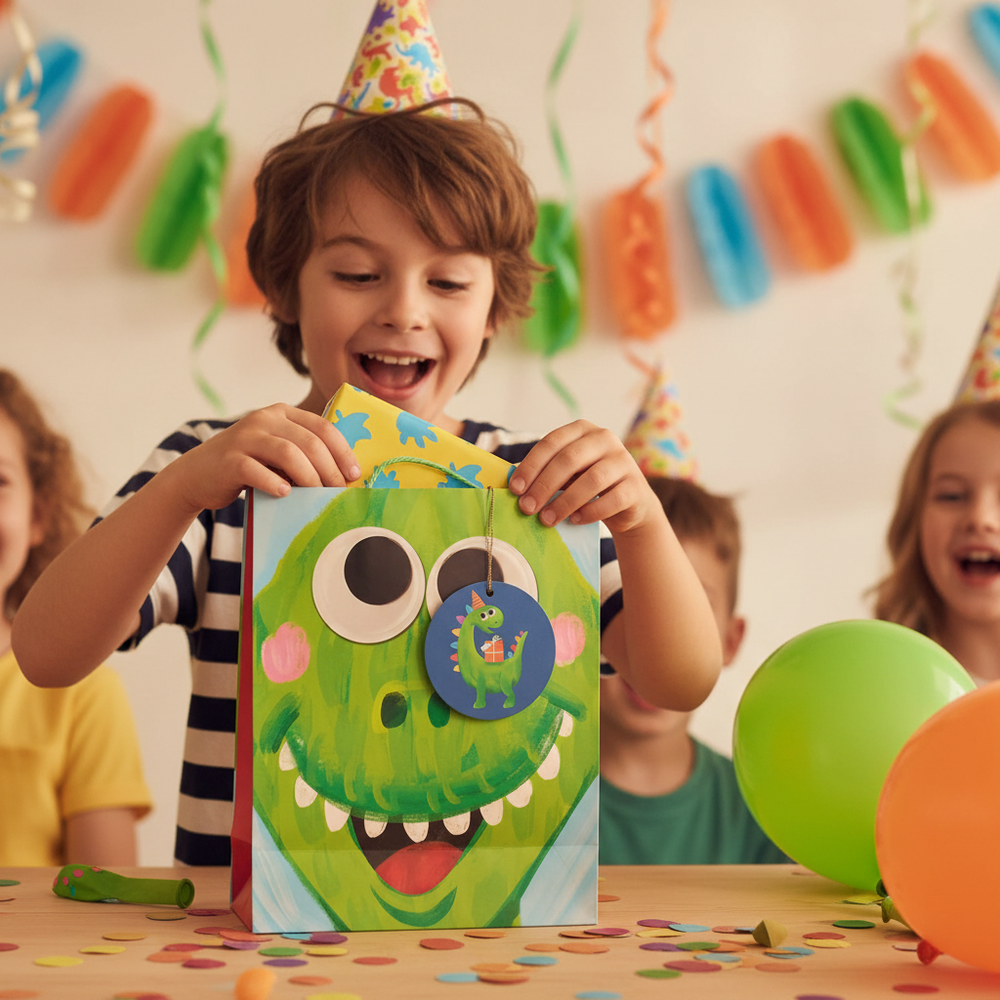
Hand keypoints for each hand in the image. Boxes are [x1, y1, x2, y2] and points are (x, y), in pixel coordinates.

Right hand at [166, 403, 360, 514]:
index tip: (354, 475)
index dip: (342, 452)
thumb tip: (343, 475)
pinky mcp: (229, 460)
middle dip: (330, 470)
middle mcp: (264, 419)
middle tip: (338, 492)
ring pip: (288, 453)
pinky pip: (257, 470)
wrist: (197, 475)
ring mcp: (244, 437)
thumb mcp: (276, 451)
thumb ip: (302, 453)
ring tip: (318, 497)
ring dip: (309, 478)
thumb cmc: (247, 467)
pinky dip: (275, 483)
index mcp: (281, 413)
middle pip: (309, 442)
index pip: (322, 427)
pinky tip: (285, 494)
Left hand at [508, 420, 660, 535]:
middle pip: (570, 459)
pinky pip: (612, 499)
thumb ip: (543, 472)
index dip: (532, 465)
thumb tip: (511, 483)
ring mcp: (624, 461)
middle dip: (544, 485)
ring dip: (565, 502)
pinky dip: (590, 512)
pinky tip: (575, 520)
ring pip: (592, 480)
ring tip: (547, 520)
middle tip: (526, 508)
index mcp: (582, 430)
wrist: (627, 503)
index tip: (515, 488)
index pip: (552, 442)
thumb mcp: (565, 473)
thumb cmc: (585, 484)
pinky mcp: (636, 486)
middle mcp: (605, 439)